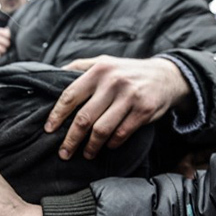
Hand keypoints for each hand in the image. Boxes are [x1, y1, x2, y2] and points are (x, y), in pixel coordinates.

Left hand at [45, 55, 191, 159]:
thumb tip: (51, 74)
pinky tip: (107, 146)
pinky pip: (121, 133)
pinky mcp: (144, 110)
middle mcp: (113, 82)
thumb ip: (79, 67)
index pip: (70, 95)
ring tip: (86, 154)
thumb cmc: (127, 72)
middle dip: (71, 139)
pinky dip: (112, 143)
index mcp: (98, 70)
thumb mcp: (104, 62)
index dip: (57, 115)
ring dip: (91, 146)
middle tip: (64, 152)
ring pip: (102, 129)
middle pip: (84, 118)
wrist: (167, 75)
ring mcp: (129, 96)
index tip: (49, 130)